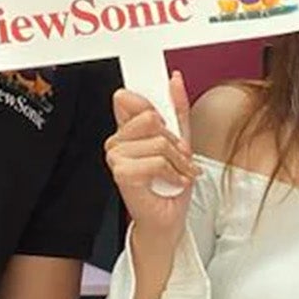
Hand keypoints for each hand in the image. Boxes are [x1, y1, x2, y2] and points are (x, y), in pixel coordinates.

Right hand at [103, 75, 195, 242]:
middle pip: (150, 117)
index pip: (127, 97)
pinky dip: (173, 173)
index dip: (145, 99)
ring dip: (178, 161)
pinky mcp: (122, 174)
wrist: (169, 219)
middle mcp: (117, 141)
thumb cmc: (171, 184)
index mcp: (127, 129)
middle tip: (178, 157)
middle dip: (173, 139)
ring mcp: (116, 157)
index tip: (160, 110)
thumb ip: (177, 110)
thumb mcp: (182, 141)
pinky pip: (157, 160)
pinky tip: (171, 182)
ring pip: (158, 141)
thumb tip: (175, 79)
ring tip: (178, 173)